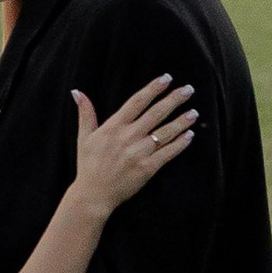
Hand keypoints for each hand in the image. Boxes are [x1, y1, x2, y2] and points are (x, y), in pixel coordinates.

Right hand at [70, 74, 198, 220]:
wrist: (93, 194)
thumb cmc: (88, 165)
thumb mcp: (83, 137)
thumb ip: (85, 113)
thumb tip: (77, 91)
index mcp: (113, 127)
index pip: (137, 102)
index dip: (153, 89)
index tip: (167, 78)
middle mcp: (128, 137)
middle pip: (155, 113)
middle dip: (174, 100)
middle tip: (189, 89)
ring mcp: (139, 152)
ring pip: (165, 132)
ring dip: (181, 121)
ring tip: (194, 112)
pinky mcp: (147, 168)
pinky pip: (167, 153)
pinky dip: (180, 144)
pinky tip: (190, 135)